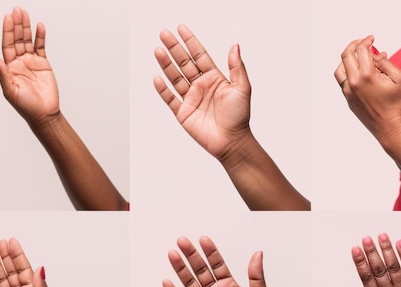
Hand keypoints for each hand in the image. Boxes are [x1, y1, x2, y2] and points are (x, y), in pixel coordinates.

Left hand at [0, 7, 58, 126]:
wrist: (44, 115)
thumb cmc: (26, 107)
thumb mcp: (10, 91)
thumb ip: (2, 73)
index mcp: (9, 67)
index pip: (7, 45)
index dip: (7, 31)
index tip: (9, 18)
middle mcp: (19, 62)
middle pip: (17, 39)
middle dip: (17, 25)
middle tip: (18, 11)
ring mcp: (31, 62)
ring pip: (28, 41)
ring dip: (27, 28)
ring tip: (25, 14)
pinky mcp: (43, 64)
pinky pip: (41, 47)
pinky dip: (40, 37)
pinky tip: (39, 27)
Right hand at [154, 25, 250, 159]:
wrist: (232, 142)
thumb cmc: (239, 118)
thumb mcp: (242, 88)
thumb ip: (236, 67)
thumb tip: (235, 46)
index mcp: (214, 79)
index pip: (199, 55)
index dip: (190, 42)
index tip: (181, 29)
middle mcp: (200, 87)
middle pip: (184, 63)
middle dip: (174, 48)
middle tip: (164, 34)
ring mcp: (191, 99)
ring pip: (175, 78)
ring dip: (166, 65)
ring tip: (158, 50)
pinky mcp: (183, 114)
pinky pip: (170, 99)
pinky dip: (163, 90)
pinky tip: (158, 78)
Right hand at [163, 236, 269, 286]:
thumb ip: (256, 275)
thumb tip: (258, 253)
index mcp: (230, 286)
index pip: (217, 264)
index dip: (211, 252)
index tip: (204, 240)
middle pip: (200, 270)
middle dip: (192, 255)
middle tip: (183, 241)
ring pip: (190, 283)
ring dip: (181, 269)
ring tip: (173, 254)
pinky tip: (167, 282)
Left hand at [334, 35, 400, 144]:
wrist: (391, 129)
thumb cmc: (399, 105)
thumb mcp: (399, 78)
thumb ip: (386, 62)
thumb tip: (375, 54)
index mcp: (366, 76)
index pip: (361, 50)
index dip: (366, 41)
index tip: (372, 38)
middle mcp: (353, 84)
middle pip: (346, 56)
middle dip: (354, 45)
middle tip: (363, 42)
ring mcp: (349, 94)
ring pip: (339, 70)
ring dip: (346, 59)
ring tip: (356, 56)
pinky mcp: (349, 101)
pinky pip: (343, 83)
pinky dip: (347, 72)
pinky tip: (358, 71)